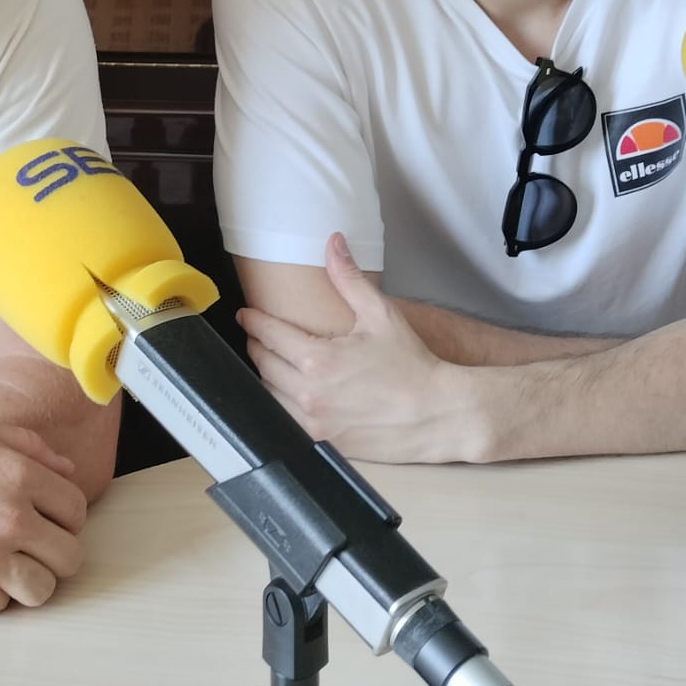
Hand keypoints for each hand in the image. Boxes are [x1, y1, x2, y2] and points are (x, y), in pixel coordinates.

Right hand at [0, 417, 88, 614]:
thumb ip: (29, 447)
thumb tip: (66, 471)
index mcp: (20, 476)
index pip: (77, 512)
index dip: (62, 519)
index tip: (44, 523)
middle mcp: (12, 518)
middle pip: (69, 557)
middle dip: (51, 554)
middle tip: (27, 551)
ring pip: (42, 590)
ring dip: (26, 582)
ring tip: (3, 569)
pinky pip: (0, 607)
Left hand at [238, 233, 473, 462]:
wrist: (438, 413)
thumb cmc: (412, 366)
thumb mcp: (381, 315)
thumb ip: (349, 279)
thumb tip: (333, 244)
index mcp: (318, 359)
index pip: (268, 335)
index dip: (254, 321)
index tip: (246, 315)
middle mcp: (309, 394)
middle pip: (263, 364)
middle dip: (257, 345)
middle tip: (257, 335)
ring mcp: (314, 422)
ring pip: (269, 396)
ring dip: (266, 376)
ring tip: (272, 362)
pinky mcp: (323, 442)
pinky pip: (286, 421)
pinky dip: (281, 404)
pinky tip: (289, 393)